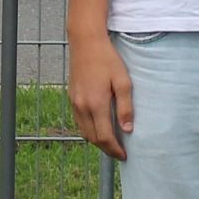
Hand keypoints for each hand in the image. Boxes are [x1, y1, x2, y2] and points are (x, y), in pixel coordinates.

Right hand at [65, 32, 134, 157]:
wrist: (86, 42)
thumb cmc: (108, 59)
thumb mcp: (123, 82)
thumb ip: (125, 107)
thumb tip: (127, 130)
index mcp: (96, 104)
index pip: (105, 137)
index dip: (115, 150)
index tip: (125, 156)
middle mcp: (82, 107)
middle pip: (93, 138)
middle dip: (106, 149)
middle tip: (119, 153)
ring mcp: (75, 103)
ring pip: (84, 132)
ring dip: (97, 141)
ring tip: (111, 144)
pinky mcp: (71, 98)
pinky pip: (79, 122)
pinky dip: (89, 130)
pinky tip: (99, 128)